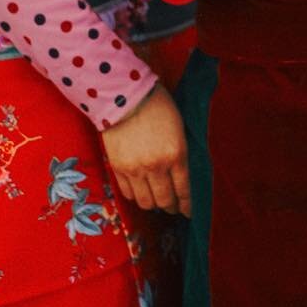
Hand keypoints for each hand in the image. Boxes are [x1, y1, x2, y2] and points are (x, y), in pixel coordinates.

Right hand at [102, 82, 189, 215]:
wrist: (123, 95)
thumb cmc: (157, 106)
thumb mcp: (179, 129)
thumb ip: (181, 154)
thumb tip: (183, 176)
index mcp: (176, 155)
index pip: (185, 191)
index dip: (187, 205)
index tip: (188, 211)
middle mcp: (156, 166)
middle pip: (165, 200)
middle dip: (171, 207)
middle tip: (172, 207)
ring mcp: (135, 169)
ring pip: (146, 202)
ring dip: (153, 204)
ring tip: (155, 200)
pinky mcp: (118, 168)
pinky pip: (128, 193)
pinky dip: (136, 196)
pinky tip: (140, 191)